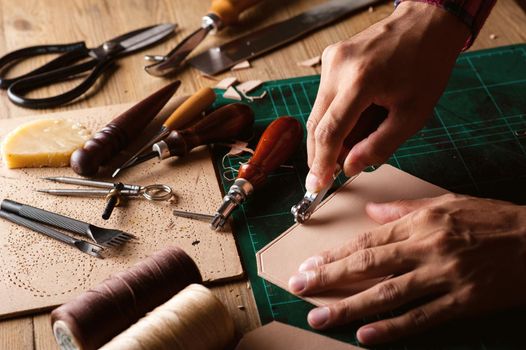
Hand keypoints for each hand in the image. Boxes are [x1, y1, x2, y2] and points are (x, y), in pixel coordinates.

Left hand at [288, 194, 525, 343]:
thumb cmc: (490, 219)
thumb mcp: (445, 203)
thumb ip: (403, 208)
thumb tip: (370, 212)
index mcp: (421, 223)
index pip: (368, 241)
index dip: (336, 254)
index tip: (310, 263)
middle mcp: (427, 248)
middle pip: (368, 266)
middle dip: (329, 278)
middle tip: (299, 287)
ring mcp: (445, 276)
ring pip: (388, 294)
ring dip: (350, 307)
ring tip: (320, 316)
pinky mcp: (464, 301)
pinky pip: (422, 317)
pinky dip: (392, 328)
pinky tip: (366, 336)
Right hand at [305, 2, 469, 191]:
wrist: (425, 23)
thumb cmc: (426, 65)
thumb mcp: (413, 114)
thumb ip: (379, 146)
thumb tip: (350, 167)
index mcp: (360, 81)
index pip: (329, 131)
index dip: (321, 163)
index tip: (315, 185)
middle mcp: (338, 68)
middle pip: (316, 123)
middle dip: (322, 153)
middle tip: (331, 173)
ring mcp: (331, 61)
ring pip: (318, 112)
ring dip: (330, 135)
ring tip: (353, 144)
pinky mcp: (331, 59)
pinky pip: (325, 97)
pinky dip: (334, 116)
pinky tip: (353, 123)